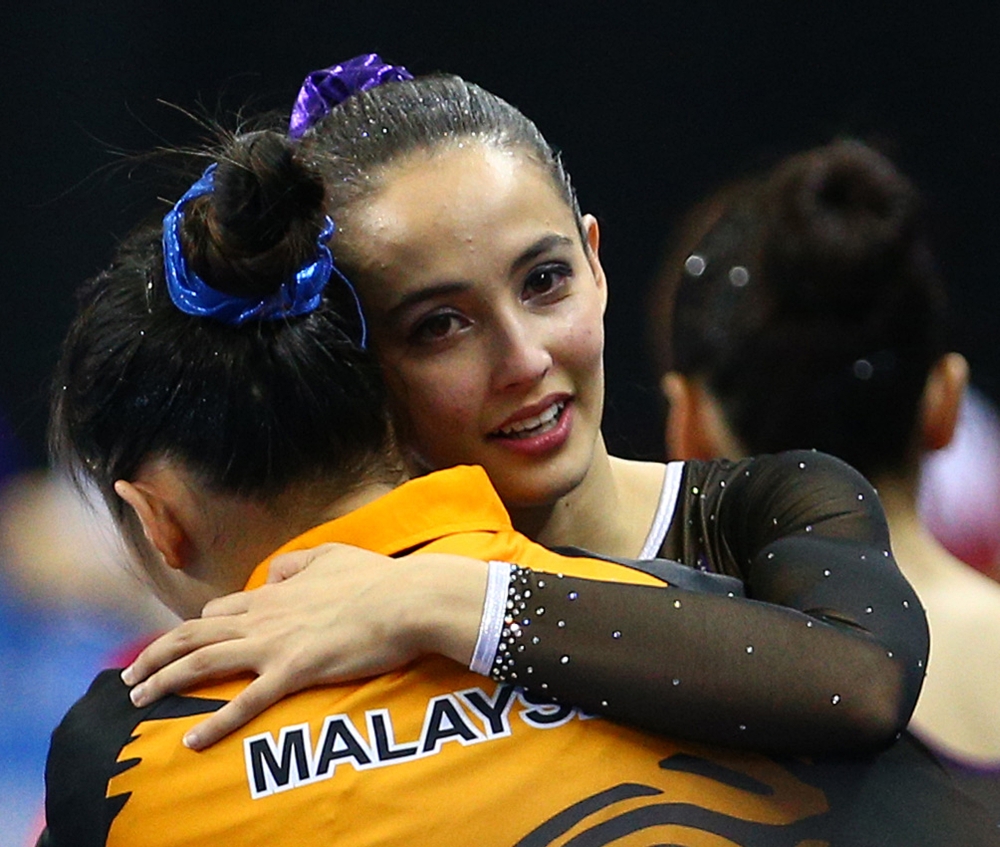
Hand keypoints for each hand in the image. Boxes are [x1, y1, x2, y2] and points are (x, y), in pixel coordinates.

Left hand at [121, 543, 486, 748]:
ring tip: (138, 698)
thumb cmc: (376, 579)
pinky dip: (214, 723)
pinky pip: (245, 702)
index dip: (194, 629)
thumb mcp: (332, 555)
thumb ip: (298, 562)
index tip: (181, 647)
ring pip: (203, 662)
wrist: (406, 601)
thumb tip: (276, 574)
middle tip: (129, 676)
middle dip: (154, 655)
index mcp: (274, 594)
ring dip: (164, 680)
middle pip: (192, 635)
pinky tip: (192, 740)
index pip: (217, 612)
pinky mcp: (294, 672)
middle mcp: (264, 618)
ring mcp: (275, 645)